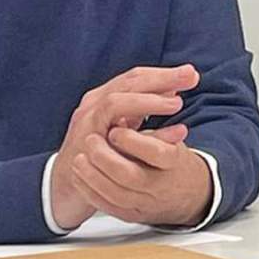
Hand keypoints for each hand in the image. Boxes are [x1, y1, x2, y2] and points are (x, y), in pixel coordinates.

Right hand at [49, 64, 200, 229]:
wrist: (69, 185)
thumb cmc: (99, 154)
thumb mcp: (122, 126)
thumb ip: (142, 110)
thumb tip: (172, 94)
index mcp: (103, 97)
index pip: (134, 77)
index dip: (162, 74)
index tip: (190, 74)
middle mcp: (93, 106)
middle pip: (128, 83)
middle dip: (161, 79)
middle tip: (190, 77)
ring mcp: (87, 125)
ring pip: (116, 102)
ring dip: (148, 101)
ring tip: (176, 105)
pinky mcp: (86, 148)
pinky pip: (116, 137)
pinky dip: (146, 135)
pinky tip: (172, 135)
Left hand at [70, 125, 213, 226]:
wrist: (186, 195)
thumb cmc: (173, 162)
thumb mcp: (170, 142)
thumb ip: (147, 131)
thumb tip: (126, 114)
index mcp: (174, 162)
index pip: (155, 152)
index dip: (131, 140)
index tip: (114, 129)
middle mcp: (161, 185)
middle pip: (130, 175)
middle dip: (105, 157)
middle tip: (90, 141)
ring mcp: (145, 203)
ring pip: (115, 193)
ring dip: (92, 175)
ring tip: (79, 159)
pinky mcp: (131, 215)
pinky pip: (107, 206)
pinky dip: (90, 191)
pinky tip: (80, 177)